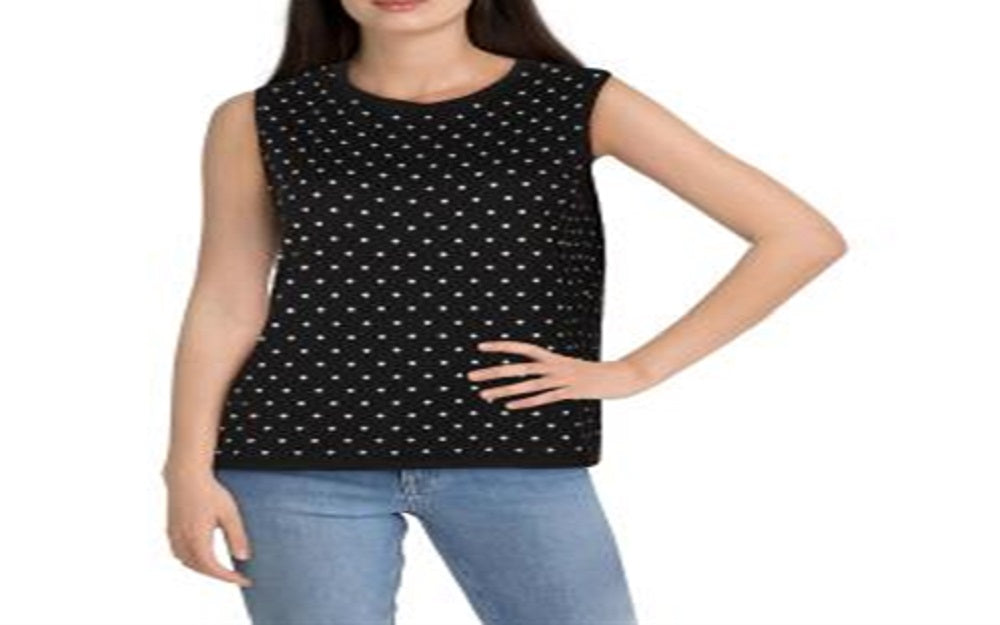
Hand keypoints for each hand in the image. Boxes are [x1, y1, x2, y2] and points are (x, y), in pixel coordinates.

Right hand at [163, 469, 252, 586]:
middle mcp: (182, 541)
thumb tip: (243, 558)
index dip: (229, 578)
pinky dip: (191, 560)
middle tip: (235, 575)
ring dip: (203, 569)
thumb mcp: (229, 513)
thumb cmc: (209, 491)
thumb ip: (236, 536)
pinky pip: (179, 554)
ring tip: (220, 568)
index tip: (243, 580)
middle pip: (200, 568)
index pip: (213, 568)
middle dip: (218, 575)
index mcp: (197, 539)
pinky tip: (201, 555)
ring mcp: (174, 536)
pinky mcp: (170, 530)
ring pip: (187, 563)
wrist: (186, 475)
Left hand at [467, 340, 652, 409]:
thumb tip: (533, 376)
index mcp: (554, 357)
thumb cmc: (593, 373)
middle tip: (470, 376)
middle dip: (492, 372)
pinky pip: (544, 398)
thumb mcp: (570, 367)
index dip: (502, 347)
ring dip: (503, 390)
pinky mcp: (570, 393)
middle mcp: (555, 366)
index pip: (522, 348)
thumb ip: (551, 370)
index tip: (480, 347)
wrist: (621, 376)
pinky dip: (526, 402)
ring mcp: (562, 380)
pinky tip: (509, 406)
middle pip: (518, 368)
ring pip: (527, 385)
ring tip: (484, 395)